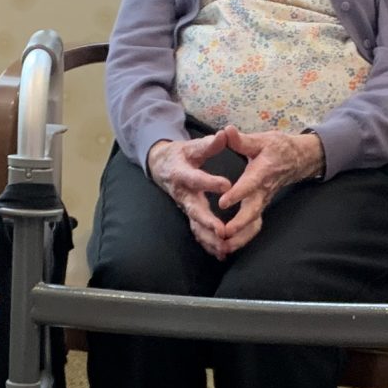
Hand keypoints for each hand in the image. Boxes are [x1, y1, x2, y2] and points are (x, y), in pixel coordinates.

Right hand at [148, 132, 236, 258]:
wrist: (160, 166)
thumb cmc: (179, 155)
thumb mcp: (191, 146)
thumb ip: (208, 144)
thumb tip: (225, 134)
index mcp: (182, 174)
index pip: (196, 179)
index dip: (209, 182)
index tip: (226, 185)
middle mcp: (182, 194)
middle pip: (194, 209)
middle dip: (207, 221)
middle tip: (222, 231)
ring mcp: (185, 207)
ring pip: (195, 225)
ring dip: (209, 238)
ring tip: (224, 248)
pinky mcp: (189, 215)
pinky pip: (197, 232)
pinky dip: (207, 244)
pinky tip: (221, 254)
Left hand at [212, 128, 324, 255]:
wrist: (298, 159)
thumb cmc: (277, 148)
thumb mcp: (262, 140)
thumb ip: (242, 140)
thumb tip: (226, 131)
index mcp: (262, 172)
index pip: (249, 184)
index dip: (237, 193)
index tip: (223, 202)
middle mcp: (263, 191)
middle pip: (253, 211)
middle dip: (239, 224)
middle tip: (224, 233)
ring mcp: (263, 201)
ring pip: (254, 223)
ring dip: (240, 237)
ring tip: (224, 247)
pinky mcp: (261, 207)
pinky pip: (254, 227)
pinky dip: (243, 238)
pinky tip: (228, 247)